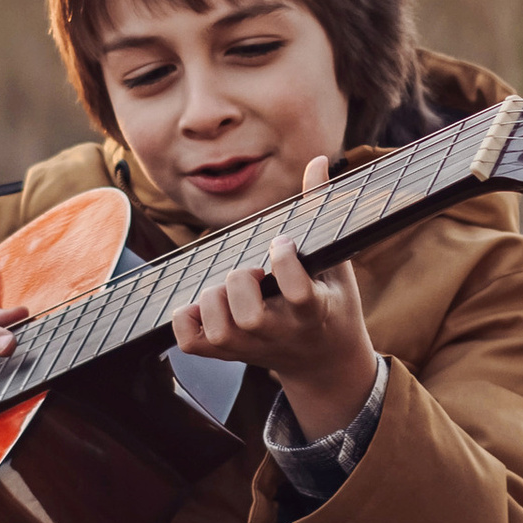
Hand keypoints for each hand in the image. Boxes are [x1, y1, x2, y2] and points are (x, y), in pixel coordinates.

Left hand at [172, 155, 377, 440]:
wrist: (324, 362)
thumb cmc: (330, 301)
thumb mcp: (335, 261)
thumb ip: (320, 210)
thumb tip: (318, 160)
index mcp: (314, 311)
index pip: (298, 292)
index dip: (284, 261)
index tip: (282, 243)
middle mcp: (281, 334)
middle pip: (249, 315)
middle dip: (241, 281)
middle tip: (252, 272)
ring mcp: (252, 349)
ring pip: (219, 329)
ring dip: (214, 300)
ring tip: (229, 289)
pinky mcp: (228, 355)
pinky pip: (192, 342)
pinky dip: (186, 318)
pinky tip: (203, 303)